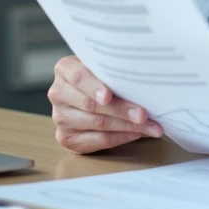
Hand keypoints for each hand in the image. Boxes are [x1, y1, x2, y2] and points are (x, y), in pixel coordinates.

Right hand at [48, 56, 163, 152]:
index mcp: (64, 69)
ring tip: (150, 127)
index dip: (94, 87)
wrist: (87, 93)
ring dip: (128, 126)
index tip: (109, 96)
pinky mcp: (66, 138)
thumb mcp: (102, 67)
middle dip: (121, 110)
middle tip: (144, 115)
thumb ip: (113, 70)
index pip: (78, 77)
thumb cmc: (101, 77)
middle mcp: (58, 93)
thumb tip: (145, 80)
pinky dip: (121, 137)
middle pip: (91, 104)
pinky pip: (98, 140)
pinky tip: (137, 134)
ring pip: (97, 124)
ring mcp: (60, 117)